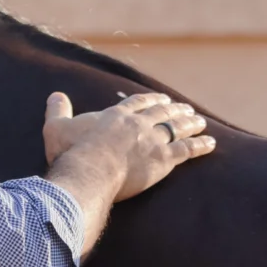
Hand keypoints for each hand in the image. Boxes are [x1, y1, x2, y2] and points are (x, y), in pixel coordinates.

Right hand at [43, 89, 212, 202]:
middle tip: (186, 108)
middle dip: (175, 109)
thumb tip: (55, 95)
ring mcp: (153, 140)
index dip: (150, 100)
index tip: (160, 99)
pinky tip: (210, 143)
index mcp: (116, 116)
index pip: (138, 103)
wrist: (89, 171)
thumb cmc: (71, 152)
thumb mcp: (56, 128)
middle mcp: (138, 124)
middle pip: (162, 112)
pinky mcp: (163, 159)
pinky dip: (200, 145)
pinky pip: (187, 150)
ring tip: (201, 122)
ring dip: (191, 123)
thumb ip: (57, 110)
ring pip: (177, 128)